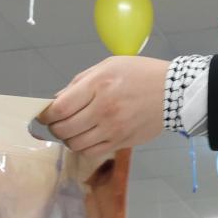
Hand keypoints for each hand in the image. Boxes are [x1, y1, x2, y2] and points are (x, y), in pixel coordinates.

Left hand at [39, 56, 170, 157]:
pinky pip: (91, 151)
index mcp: (98, 85)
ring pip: (75, 144)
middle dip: (54, 128)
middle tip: (55, 123)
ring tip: (71, 130)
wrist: (174, 93)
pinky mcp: (121, 142)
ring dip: (67, 139)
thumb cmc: (140, 74)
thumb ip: (80, 82)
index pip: (60, 108)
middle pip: (65, 129)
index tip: (43, 115)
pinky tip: (85, 137)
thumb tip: (56, 100)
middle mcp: (104, 109)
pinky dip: (82, 146)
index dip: (46, 115)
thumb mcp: (108, 65)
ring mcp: (113, 129)